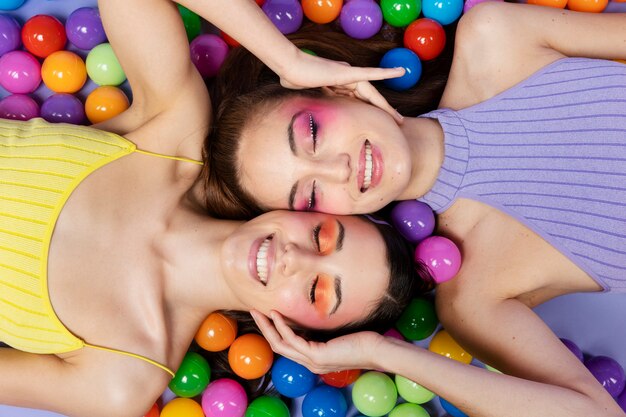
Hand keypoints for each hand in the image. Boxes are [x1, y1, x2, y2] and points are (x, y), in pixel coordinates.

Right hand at [251, 310, 384, 373]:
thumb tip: (313, 321)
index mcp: (312, 359)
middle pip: (277, 346)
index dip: (273, 331)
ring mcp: (312, 361)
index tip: (266, 315)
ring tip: (259, 312)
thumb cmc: (361, 342)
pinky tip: (277, 315)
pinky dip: (282, 327)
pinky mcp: (317, 355)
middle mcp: (309, 362)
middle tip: (254, 312)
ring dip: (267, 327)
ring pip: (280, 344)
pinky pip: (293, 340)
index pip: (286, 346)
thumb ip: (322, 334)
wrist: (376, 351)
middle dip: (264, 328)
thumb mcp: (336, 337)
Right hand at [279, 51, 405, 123]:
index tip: (378, 121)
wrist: (288, 68)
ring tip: (398, 118)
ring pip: (371, 92)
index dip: (369, 110)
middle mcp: (346, 79)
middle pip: (368, 98)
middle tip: (397, 123)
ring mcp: (348, 75)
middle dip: (383, 111)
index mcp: (338, 85)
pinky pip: (370, 73)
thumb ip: (310, 100)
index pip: (357, 100)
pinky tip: (400, 72)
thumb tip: (304, 111)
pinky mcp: (348, 72)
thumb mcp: (305, 95)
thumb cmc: (292, 79)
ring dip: (385, 105)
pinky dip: (385, 73)